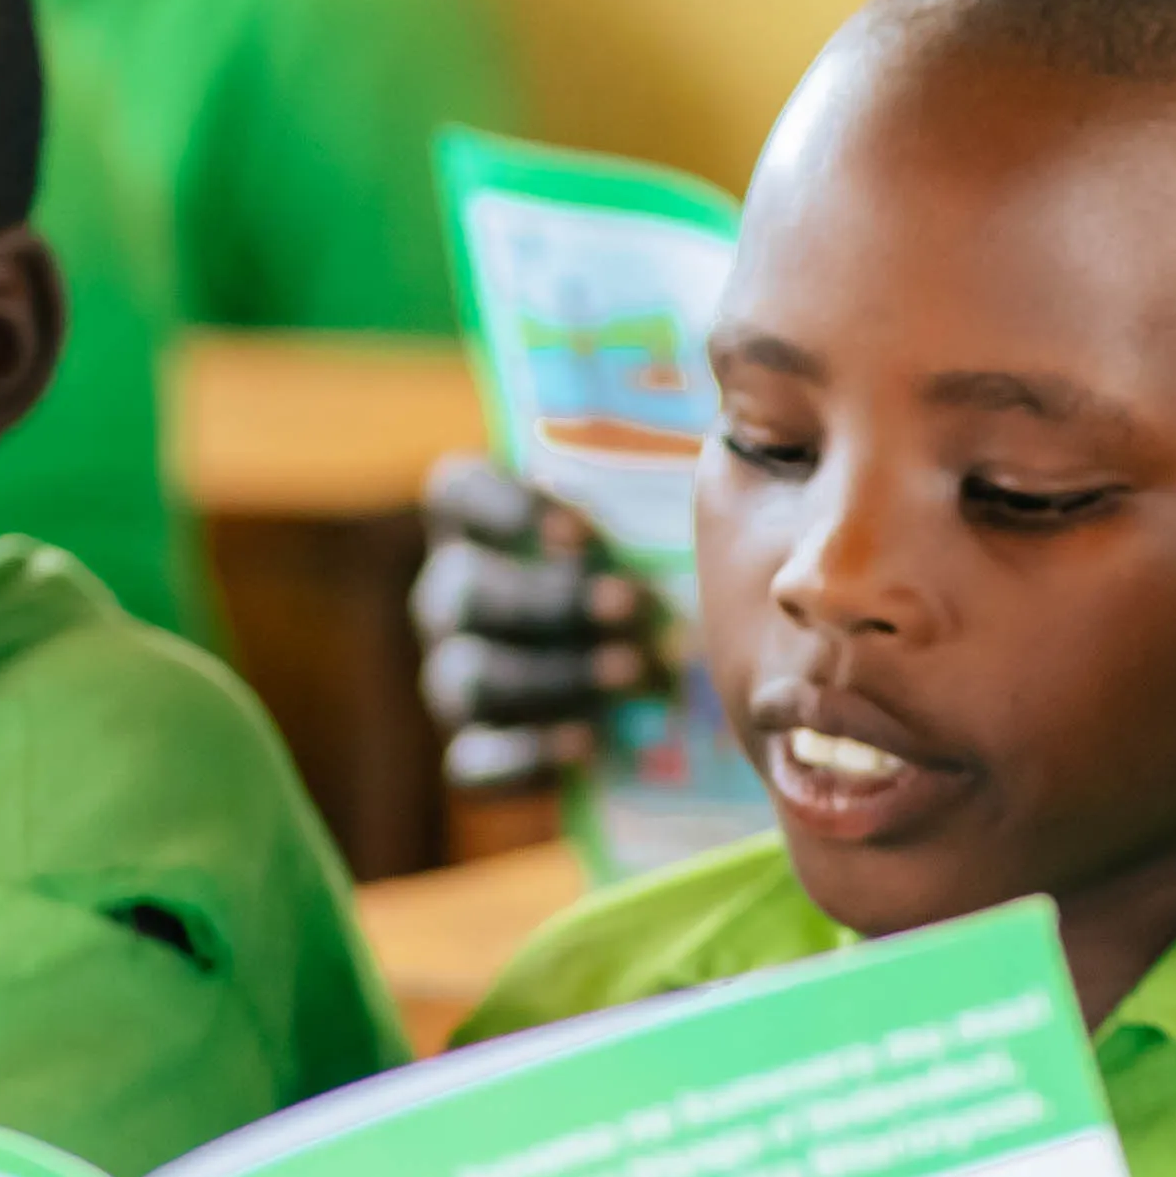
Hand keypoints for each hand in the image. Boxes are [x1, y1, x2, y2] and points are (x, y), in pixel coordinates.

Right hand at [412, 455, 667, 788]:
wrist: (674, 708)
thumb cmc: (663, 583)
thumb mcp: (664, 527)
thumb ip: (661, 480)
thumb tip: (723, 415)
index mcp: (483, 525)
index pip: (453, 492)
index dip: (504, 506)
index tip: (583, 531)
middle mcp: (452, 595)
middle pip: (463, 592)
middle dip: (550, 601)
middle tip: (634, 608)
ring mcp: (456, 674)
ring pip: (467, 676)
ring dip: (554, 674)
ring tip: (633, 674)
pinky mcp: (475, 752)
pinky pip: (472, 762)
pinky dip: (526, 755)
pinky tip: (588, 744)